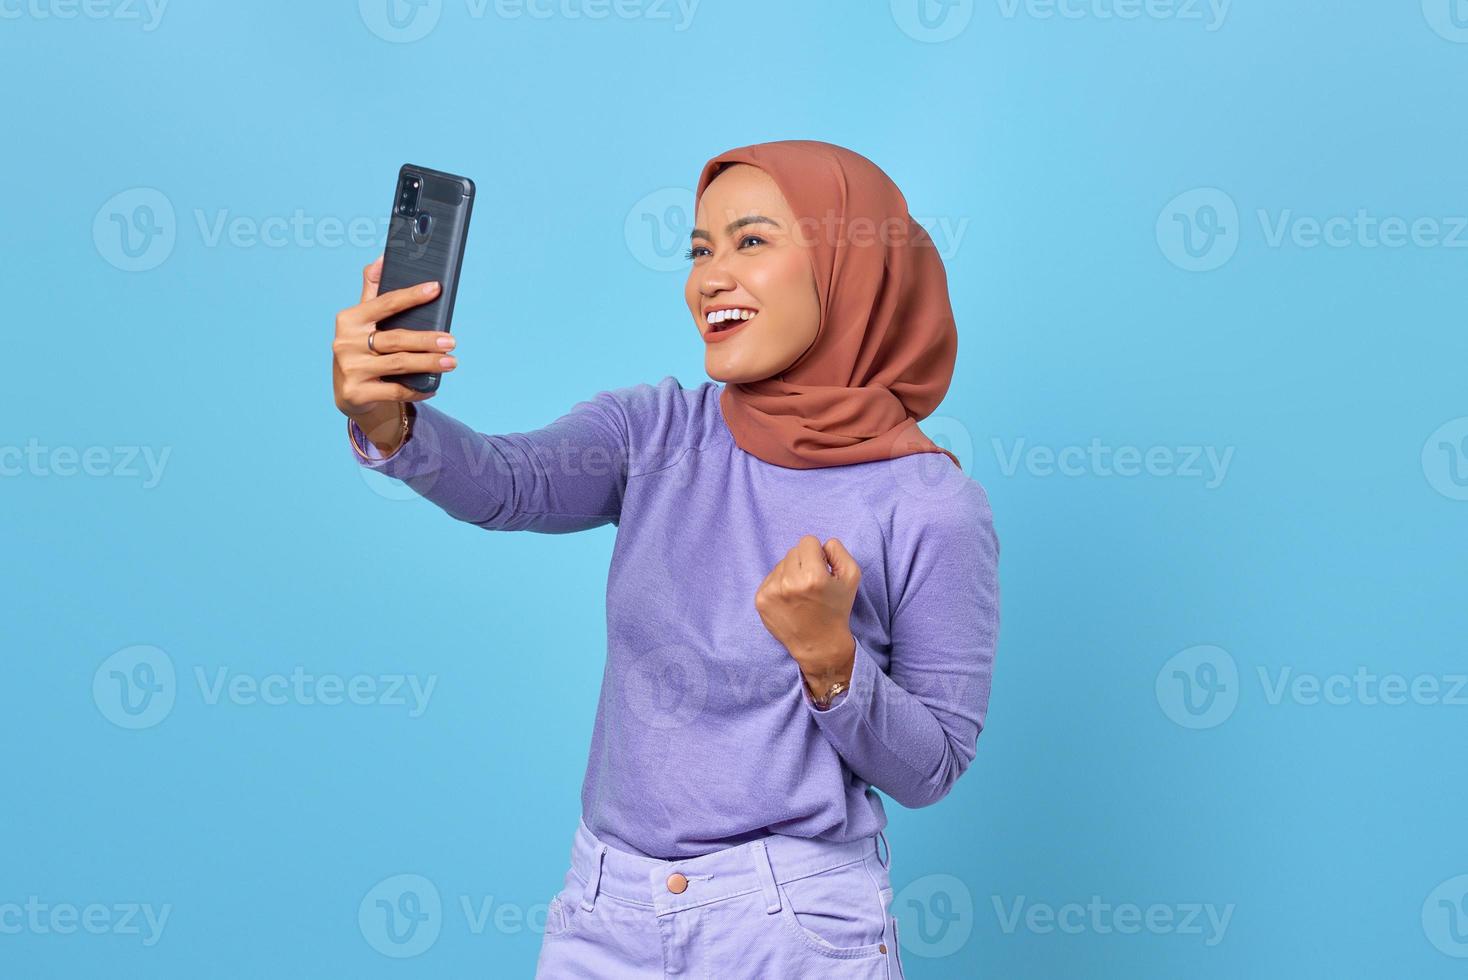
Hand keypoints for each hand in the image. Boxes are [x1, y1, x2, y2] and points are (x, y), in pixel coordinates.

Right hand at [332, 256, 457, 451]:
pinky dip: (418, 388)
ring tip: (452, 362)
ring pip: (399, 364)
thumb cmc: (361, 349)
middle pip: (396, 339)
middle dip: (427, 339)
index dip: (411, 295)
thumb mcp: (362, 320)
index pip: (385, 303)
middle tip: (452, 340)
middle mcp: (346, 343)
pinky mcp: (357, 393)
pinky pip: (396, 391)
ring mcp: (351, 369)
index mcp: (349, 319)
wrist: (348, 392)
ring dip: (429, 363)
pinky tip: (435, 384)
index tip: (436, 288)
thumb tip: (383, 259)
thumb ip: (372, 291)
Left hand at [754, 535, 859, 689]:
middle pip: (793, 551)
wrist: (819, 644)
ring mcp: (772, 592)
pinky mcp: (760, 600)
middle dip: (804, 563)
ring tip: (801, 594)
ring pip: (781, 564)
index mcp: (813, 576)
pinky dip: (780, 585)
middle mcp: (789, 583)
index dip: (818, 554)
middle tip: (812, 585)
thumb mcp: (851, 576)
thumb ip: (838, 551)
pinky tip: (790, 601)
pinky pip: (770, 577)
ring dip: (791, 574)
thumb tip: (820, 544)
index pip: (808, 541)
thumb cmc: (836, 609)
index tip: (822, 571)